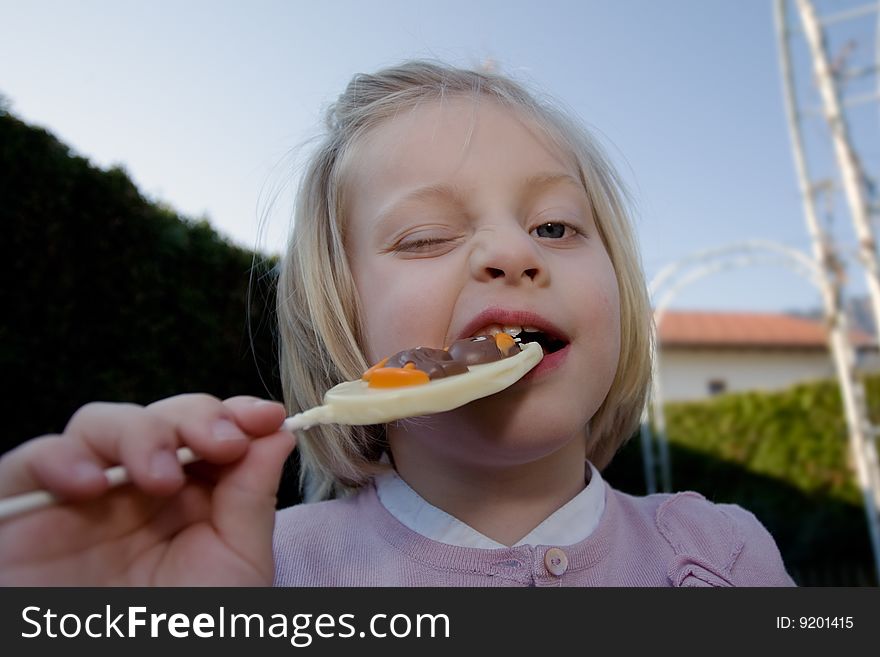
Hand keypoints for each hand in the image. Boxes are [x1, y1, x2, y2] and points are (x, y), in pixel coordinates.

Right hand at [0, 394, 295, 585]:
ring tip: (161, 479)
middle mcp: (137, 490)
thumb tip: (278, 433)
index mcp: (191, 499)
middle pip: (163, 418)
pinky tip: (91, 486)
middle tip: (223, 444)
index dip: (237, 415)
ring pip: (102, 423)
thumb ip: (253, 499)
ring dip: (140, 434)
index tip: (266, 417)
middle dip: (198, 418)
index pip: (211, 432)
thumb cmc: (182, 634)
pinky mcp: (24, 509)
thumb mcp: (234, 567)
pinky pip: (34, 458)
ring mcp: (82, 495)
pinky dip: (62, 458)